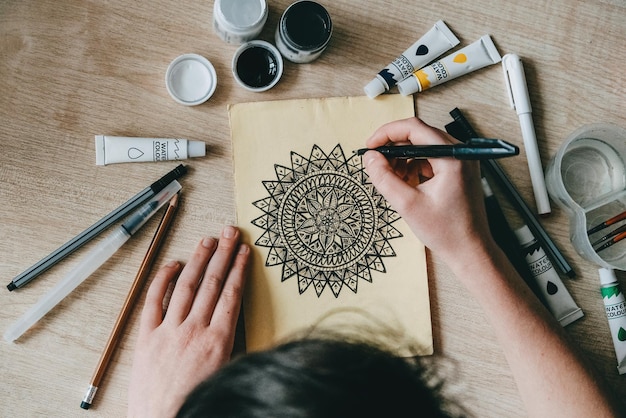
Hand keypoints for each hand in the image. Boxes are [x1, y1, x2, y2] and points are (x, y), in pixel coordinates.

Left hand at [127, 226, 249, 417]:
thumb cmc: (198, 401)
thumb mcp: (227, 372)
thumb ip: (230, 343)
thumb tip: (234, 318)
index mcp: (218, 340)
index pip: (231, 293)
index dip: (238, 268)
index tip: (244, 251)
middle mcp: (194, 330)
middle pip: (212, 283)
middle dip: (223, 254)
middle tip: (229, 232)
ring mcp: (169, 331)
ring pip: (187, 286)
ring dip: (198, 260)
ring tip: (207, 241)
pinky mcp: (147, 337)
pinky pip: (154, 301)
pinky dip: (163, 280)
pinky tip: (173, 264)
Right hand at [363, 117, 494, 267]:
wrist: (470, 251)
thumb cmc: (447, 232)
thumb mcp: (407, 205)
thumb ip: (384, 178)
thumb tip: (370, 158)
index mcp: (452, 157)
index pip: (414, 128)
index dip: (387, 133)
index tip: (371, 145)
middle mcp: (460, 153)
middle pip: (419, 134)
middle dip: (394, 148)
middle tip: (377, 163)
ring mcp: (462, 161)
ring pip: (423, 146)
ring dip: (403, 158)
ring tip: (392, 179)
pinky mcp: (459, 170)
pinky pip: (431, 157)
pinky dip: (414, 165)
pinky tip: (406, 183)